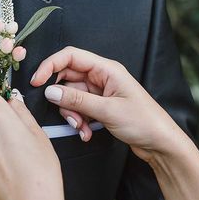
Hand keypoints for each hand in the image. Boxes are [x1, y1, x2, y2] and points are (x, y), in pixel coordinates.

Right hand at [30, 46, 188, 161]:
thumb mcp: (107, 111)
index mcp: (107, 69)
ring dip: (71, 114)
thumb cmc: (144, 122)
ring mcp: (101, 92)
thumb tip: (50, 91)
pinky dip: (79, 121)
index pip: (70, 56)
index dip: (50, 66)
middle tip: (67, 115)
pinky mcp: (100, 106)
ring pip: (71, 96)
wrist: (161, 143)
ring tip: (81, 128)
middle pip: (67, 78)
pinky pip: (80, 109)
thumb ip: (77, 100)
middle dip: (62, 98)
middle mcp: (102, 77)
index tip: (37, 82)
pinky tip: (86, 133)